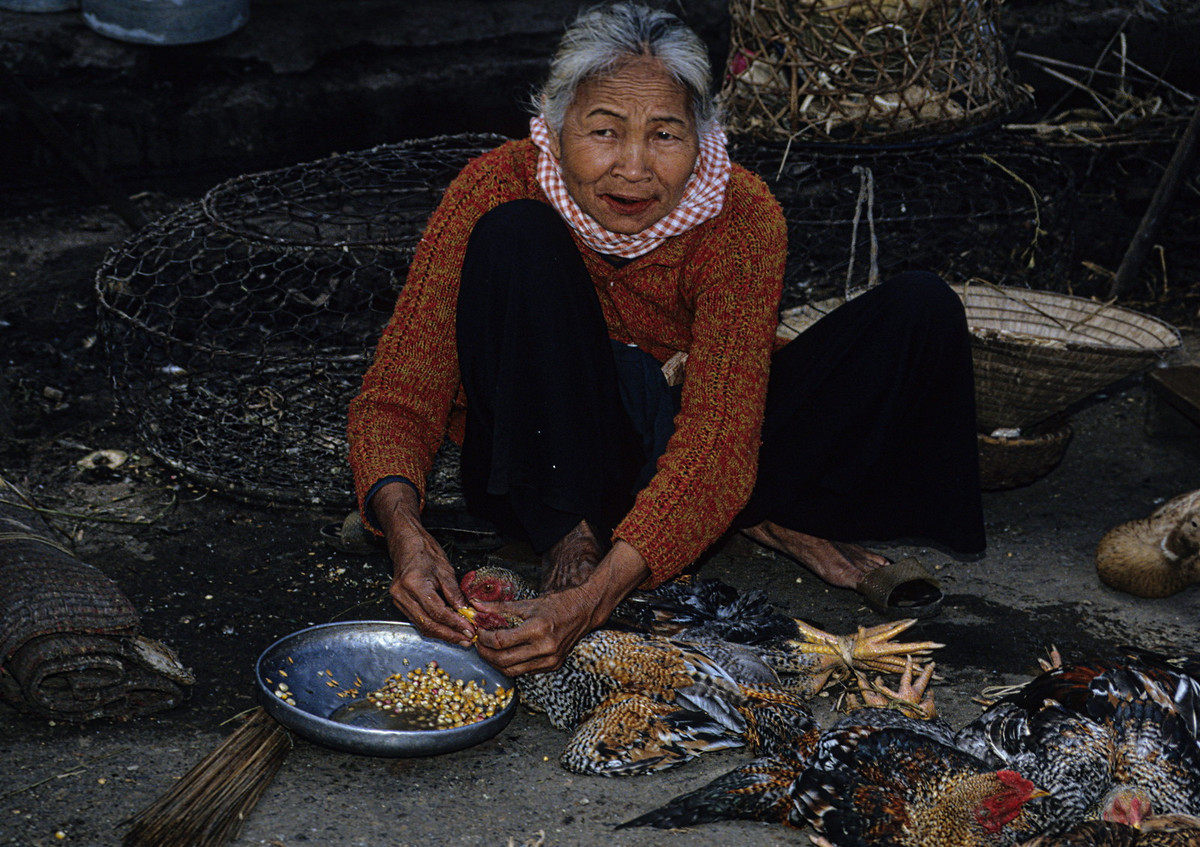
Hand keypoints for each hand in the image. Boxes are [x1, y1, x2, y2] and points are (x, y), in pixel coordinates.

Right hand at [372, 481, 474, 647]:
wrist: (406, 544)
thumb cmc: (425, 552)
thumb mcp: (445, 569)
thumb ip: (454, 593)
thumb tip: (465, 612)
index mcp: (414, 584)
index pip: (437, 612)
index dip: (454, 623)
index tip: (469, 629)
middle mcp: (402, 595)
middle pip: (427, 624)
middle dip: (449, 634)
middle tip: (466, 640)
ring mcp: (398, 600)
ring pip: (421, 625)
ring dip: (442, 634)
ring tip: (460, 638)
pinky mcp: (399, 603)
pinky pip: (417, 620)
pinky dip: (433, 627)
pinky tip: (446, 630)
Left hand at [473, 539, 648, 674]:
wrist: (584, 611)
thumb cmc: (557, 604)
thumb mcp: (527, 603)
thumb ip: (499, 608)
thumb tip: (476, 606)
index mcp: (537, 629)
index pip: (500, 641)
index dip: (483, 638)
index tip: (477, 632)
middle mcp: (545, 648)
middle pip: (503, 660)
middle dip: (485, 653)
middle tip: (478, 644)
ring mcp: (550, 660)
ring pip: (513, 671)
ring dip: (496, 662)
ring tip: (489, 651)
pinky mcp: (553, 666)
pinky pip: (525, 671)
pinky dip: (512, 665)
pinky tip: (506, 654)